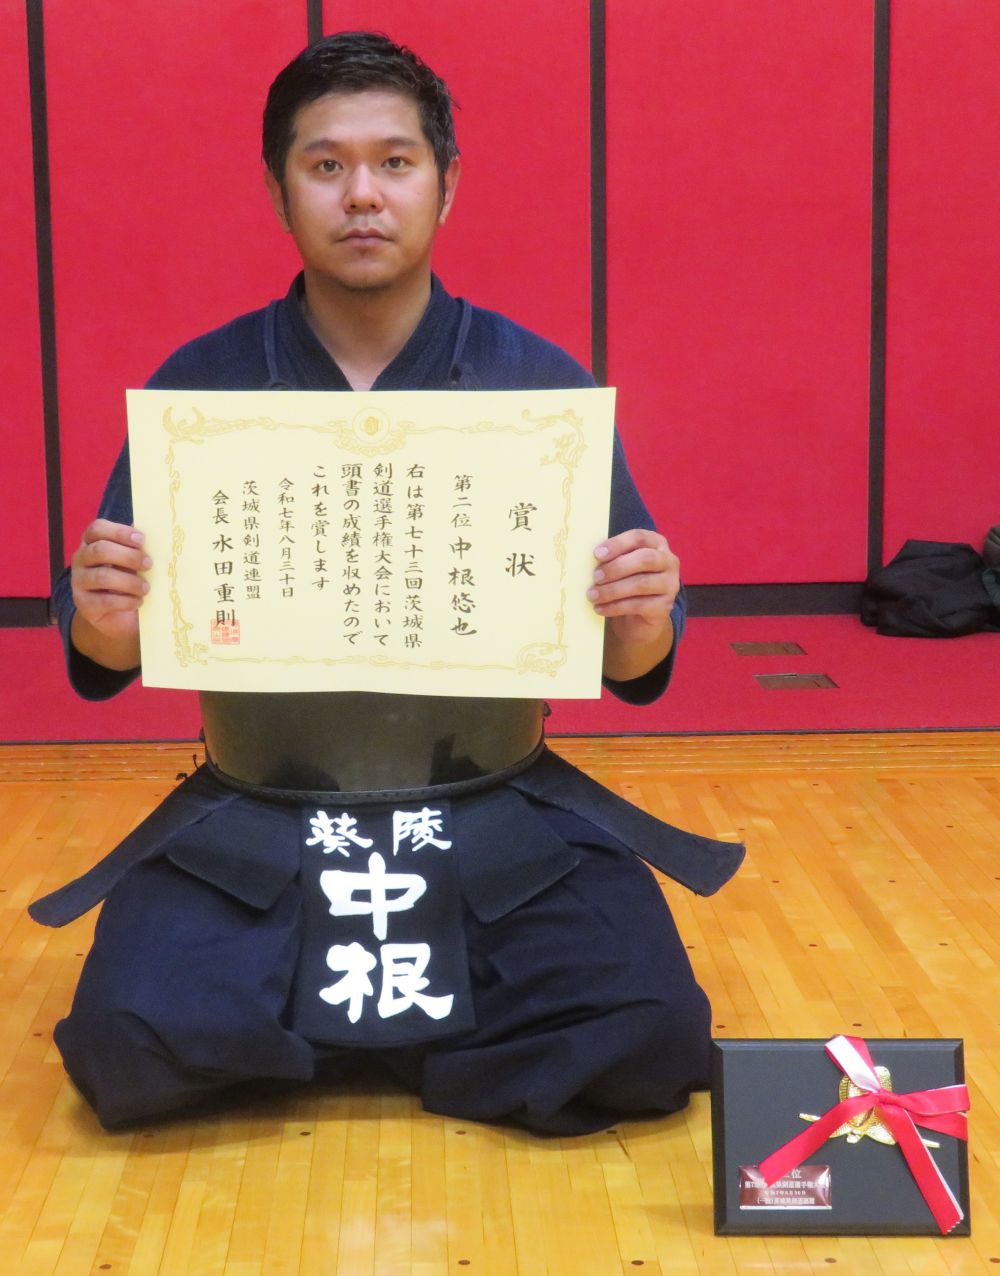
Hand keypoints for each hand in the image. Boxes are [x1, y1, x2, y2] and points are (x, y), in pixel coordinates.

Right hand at [71, 519, 149, 644]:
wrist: (118, 615)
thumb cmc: (128, 579)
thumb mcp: (132, 561)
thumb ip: (138, 547)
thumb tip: (157, 533)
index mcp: (92, 542)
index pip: (97, 529)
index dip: (119, 532)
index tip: (142, 540)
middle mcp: (81, 559)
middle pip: (100, 550)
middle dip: (129, 556)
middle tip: (149, 564)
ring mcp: (79, 582)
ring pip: (102, 577)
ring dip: (130, 582)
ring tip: (146, 588)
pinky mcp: (84, 604)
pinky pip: (105, 601)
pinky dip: (126, 601)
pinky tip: (138, 601)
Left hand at [589, 528, 678, 679]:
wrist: (640, 615)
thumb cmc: (626, 581)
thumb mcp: (621, 565)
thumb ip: (612, 557)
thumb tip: (588, 557)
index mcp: (656, 543)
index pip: (639, 537)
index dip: (617, 544)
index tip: (596, 554)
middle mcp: (669, 561)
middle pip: (645, 559)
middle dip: (616, 567)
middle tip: (594, 577)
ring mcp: (670, 585)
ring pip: (641, 584)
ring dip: (612, 590)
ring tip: (592, 595)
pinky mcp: (665, 607)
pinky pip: (638, 605)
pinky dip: (615, 607)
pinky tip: (599, 608)